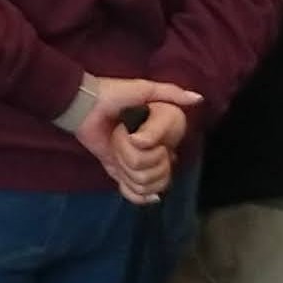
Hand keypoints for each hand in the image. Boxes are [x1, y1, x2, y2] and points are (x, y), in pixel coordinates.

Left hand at [72, 77, 200, 204]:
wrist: (85, 105)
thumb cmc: (115, 95)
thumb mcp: (145, 90)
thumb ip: (171, 93)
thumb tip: (198, 99)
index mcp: (156, 137)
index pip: (171, 163)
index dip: (163, 157)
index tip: (155, 144)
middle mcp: (147, 153)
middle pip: (158, 176)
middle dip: (145, 160)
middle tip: (129, 141)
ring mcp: (131, 163)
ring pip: (144, 183)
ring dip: (130, 169)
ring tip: (118, 151)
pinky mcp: (114, 169)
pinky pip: (131, 190)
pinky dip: (131, 192)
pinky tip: (126, 182)